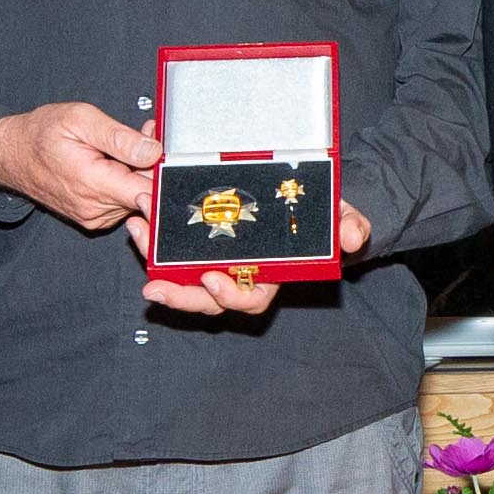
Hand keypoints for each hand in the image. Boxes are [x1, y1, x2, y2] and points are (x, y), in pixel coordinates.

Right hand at [0, 101, 161, 232]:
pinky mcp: (94, 217)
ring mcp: (94, 216)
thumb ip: (121, 138)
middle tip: (141, 136)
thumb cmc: (40, 134)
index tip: (160, 150)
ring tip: (119, 147)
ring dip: (136, 172)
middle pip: (145, 194)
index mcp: (93, 184)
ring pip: (135, 197)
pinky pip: (122, 201)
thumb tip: (153, 151)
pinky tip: (113, 163)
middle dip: (149, 165)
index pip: (148, 192)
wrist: (12, 154)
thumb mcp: (81, 120)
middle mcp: (95, 208)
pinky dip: (123, 181)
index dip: (161, 170)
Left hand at [146, 199, 366, 319]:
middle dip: (179, 295)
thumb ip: (349, 224)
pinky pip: (171, 248)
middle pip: (206, 297)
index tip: (213, 280)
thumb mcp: (340, 214)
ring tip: (138, 237)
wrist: (305, 195)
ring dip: (156, 260)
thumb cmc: (319, 212)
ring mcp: (215, 258)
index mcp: (270, 274)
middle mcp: (239, 273)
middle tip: (155, 285)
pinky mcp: (196, 240)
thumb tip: (354, 237)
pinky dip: (153, 238)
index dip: (230, 297)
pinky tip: (140, 218)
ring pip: (181, 274)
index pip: (249, 298)